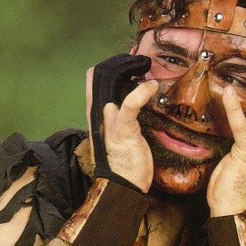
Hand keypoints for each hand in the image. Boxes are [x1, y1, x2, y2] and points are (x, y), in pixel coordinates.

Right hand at [86, 55, 158, 192]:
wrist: (123, 185)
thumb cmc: (125, 160)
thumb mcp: (122, 132)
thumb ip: (123, 115)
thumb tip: (130, 97)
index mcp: (98, 113)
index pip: (93, 79)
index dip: (109, 66)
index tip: (128, 61)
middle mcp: (99, 114)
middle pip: (99, 76)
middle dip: (119, 64)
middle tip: (140, 60)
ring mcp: (109, 121)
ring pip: (111, 84)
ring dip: (129, 72)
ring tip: (146, 67)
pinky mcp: (123, 130)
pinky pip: (130, 105)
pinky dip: (142, 92)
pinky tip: (152, 87)